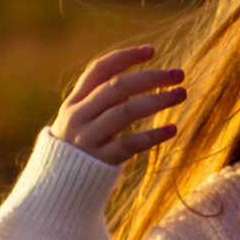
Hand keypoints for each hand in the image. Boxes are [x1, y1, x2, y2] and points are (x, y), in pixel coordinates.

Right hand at [55, 46, 184, 165]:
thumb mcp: (84, 121)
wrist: (58, 189)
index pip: (98, 70)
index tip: (152, 50)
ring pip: (125, 112)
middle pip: (116, 88)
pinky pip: (129, 144)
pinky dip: (152, 136)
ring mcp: (88, 139)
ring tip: (182, 94)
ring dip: (157, 101)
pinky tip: (173, 129)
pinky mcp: (101, 161)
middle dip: (150, 77)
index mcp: (74, 103)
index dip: (125, 58)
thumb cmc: (80, 149)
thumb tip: (139, 82)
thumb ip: (104, 101)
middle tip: (179, 74)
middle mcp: (78, 117)